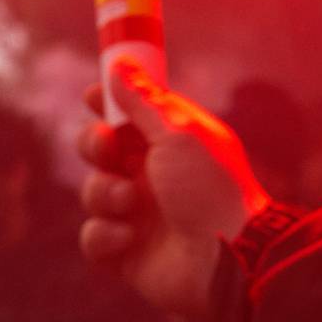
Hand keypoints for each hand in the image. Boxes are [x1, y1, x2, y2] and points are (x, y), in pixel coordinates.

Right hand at [77, 66, 271, 314]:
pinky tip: (129, 239)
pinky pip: (93, 237)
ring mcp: (140, 216)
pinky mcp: (127, 253)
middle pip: (100, 149)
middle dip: (94, 144)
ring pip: (93, 192)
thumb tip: (121, 62)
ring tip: (131, 203)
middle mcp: (154, 177)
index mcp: (172, 144)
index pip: (130, 115)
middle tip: (109, 149)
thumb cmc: (210, 190)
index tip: (93, 94)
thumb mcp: (179, 134)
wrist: (228, 260)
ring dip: (104, 193)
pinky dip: (105, 236)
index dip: (108, 102)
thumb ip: (144, 100)